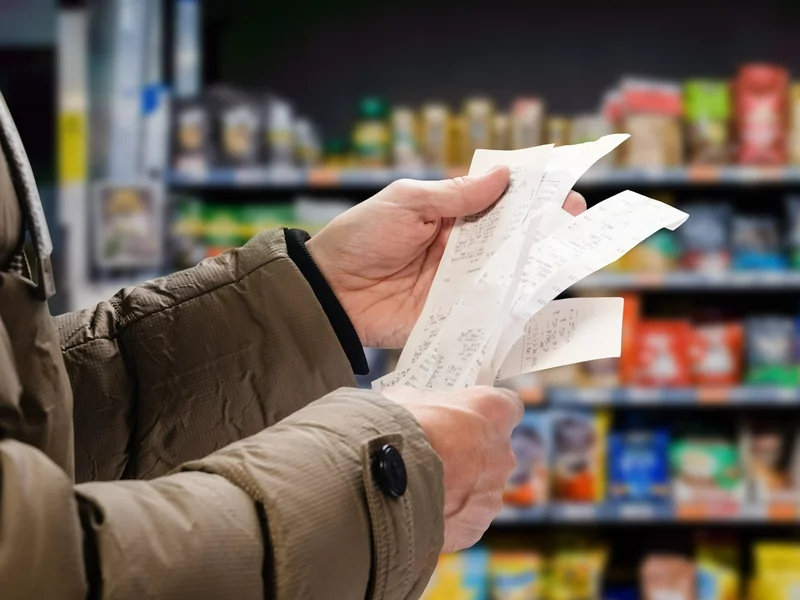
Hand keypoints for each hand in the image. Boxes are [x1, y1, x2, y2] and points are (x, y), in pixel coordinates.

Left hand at [307, 170, 586, 347]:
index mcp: (449, 214)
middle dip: (544, 228)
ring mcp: (460, 282)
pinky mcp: (455, 314)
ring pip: (508, 273)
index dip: (529, 195)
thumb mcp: (406, 203)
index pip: (498, 201)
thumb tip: (503, 175)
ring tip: (570, 254)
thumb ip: (455, 195)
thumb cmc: (361, 237)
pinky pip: (491, 310)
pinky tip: (543, 299)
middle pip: (511, 237)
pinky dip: (516, 306)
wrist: (330, 292)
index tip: (561, 188)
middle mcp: (461, 248)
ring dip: (537, 264)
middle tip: (575, 219)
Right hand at [384, 385, 523, 551]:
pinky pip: (463, 520)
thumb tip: (412, 407)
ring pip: (479, 490)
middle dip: (468, 454)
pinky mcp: (476, 527)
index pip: (508, 406)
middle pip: (493, 452)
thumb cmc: (399, 428)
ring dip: (457, 488)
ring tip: (420, 488)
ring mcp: (492, 494)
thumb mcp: (407, 399)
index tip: (469, 417)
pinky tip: (419, 510)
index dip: (487, 413)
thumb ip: (424, 403)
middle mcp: (503, 453)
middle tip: (436, 455)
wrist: (382, 479)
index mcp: (493, 411)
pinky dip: (446, 517)